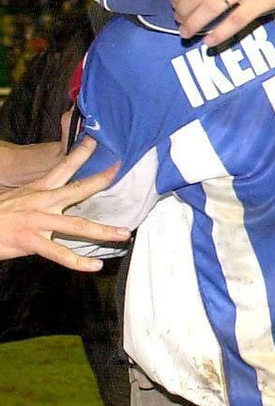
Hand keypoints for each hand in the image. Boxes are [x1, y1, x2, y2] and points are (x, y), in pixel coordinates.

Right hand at [0, 140, 127, 269]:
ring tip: (124, 234)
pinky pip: (59, 253)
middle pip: (77, 189)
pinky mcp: (29, 241)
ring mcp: (36, 221)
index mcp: (38, 189)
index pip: (64, 166)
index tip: (98, 140)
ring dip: (103, 231)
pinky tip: (95, 265)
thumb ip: (42, 196)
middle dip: (101, 181)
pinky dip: (78, 261)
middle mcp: (40, 201)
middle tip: (121, 173)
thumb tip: (64, 194)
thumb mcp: (19, 198)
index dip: (82, 152)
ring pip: (76, 225)